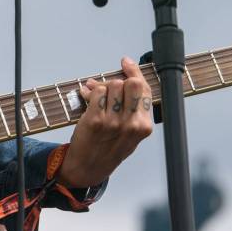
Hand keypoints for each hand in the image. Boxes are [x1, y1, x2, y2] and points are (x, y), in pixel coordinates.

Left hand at [59, 57, 153, 188]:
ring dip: (102, 87)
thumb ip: (130, 106)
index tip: (126, 62)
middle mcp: (131, 124)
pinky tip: (87, 97)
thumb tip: (119, 75)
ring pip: (112, 85)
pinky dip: (90, 92)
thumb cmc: (109, 148)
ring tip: (96, 96)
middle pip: (130, 83)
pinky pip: (96, 92)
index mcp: (144, 126)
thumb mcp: (130, 132)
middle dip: (118, 80)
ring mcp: (113, 122)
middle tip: (109, 87)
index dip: (135, 72)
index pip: (144, 90)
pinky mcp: (95, 120)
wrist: (88, 168)